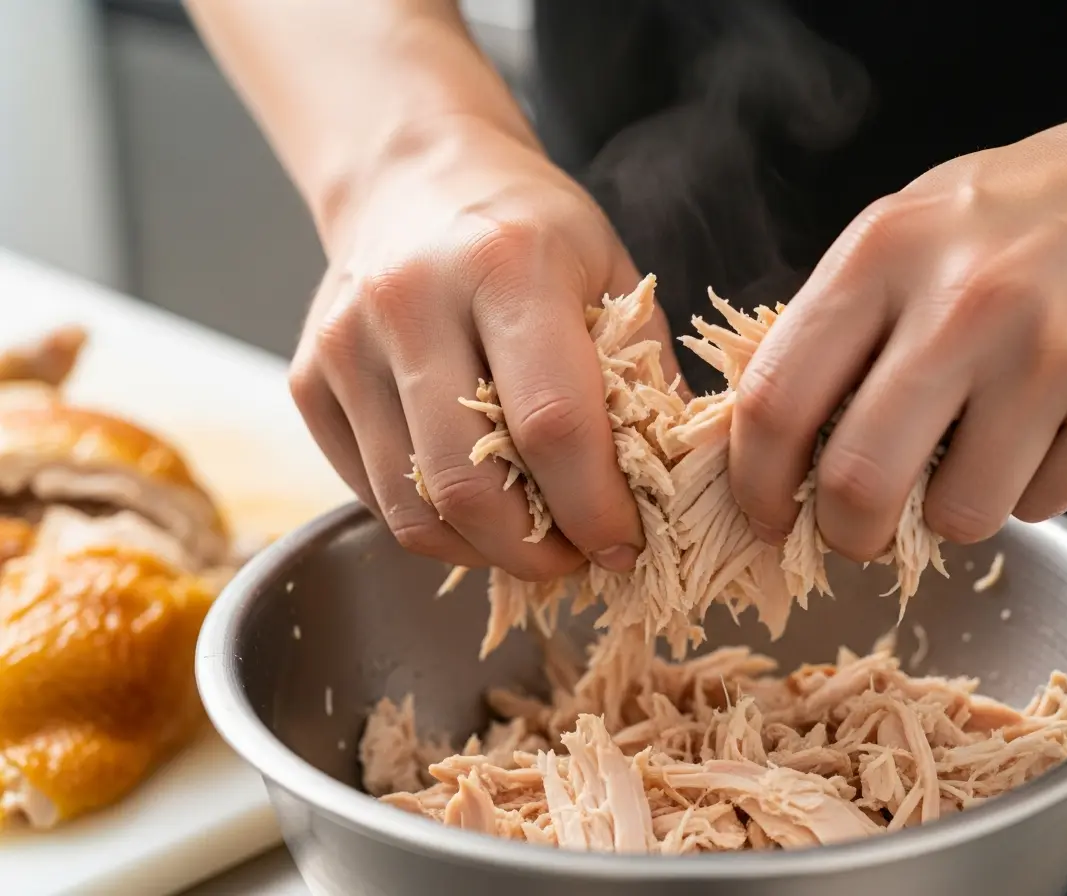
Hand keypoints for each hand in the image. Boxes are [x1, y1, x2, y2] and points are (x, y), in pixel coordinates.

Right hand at [290, 117, 680, 578]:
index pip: (553, 423)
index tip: (626, 543)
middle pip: (467, 484)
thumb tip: (671, 485)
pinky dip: (431, 522)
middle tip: (575, 557)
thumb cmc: (527, 227)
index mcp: (506, 264)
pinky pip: (370, 493)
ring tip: (529, 539)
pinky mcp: (308, 380)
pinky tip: (474, 503)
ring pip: (409, 506)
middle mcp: (410, 301)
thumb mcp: (609, 271)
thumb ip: (643, 373)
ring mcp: (346, 344)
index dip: (596, 507)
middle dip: (533, 552)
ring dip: (480, 550)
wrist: (410, 176)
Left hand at [730, 75, 1066, 558]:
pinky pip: (1044, 506)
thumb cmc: (1033, 213)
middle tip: (858, 530)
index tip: (764, 513)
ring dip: (955, 510)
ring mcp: (1052, 351)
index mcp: (884, 251)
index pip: (777, 398)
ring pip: (959, 515)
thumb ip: (841, 322)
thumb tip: (774, 439)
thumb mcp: (912, 228)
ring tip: (980, 448)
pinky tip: (1052, 424)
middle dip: (847, 533)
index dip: (755, 481)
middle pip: (858, 482)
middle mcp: (964, 299)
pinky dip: (1034, 488)